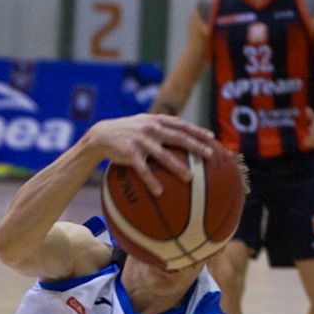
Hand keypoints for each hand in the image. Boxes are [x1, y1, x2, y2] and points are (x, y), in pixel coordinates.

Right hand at [86, 114, 214, 195]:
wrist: (101, 135)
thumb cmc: (126, 131)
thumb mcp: (143, 123)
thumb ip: (161, 126)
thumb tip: (182, 134)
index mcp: (156, 121)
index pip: (181, 124)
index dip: (197, 130)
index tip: (212, 138)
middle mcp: (151, 129)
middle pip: (178, 137)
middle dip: (195, 146)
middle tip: (209, 156)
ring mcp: (140, 141)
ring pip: (163, 155)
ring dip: (178, 166)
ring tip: (190, 177)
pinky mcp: (129, 154)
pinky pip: (143, 170)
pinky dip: (151, 181)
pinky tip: (159, 192)